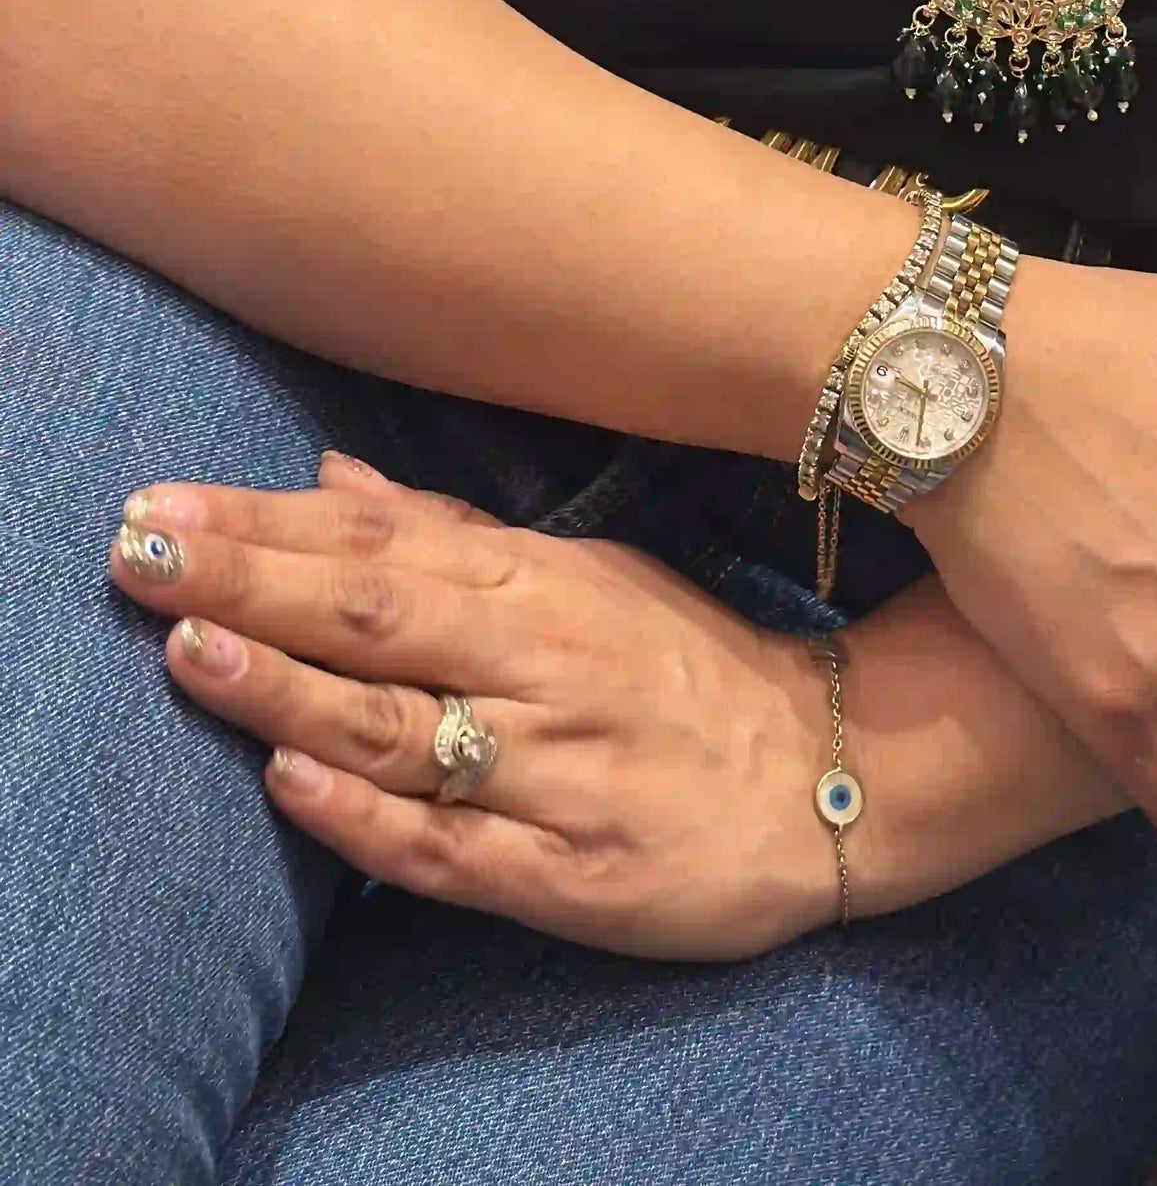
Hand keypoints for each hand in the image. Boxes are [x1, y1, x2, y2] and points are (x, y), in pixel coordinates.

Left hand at [108, 454, 834, 959]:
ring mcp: (556, 767)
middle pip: (378, 616)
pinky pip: (453, 846)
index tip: (163, 503)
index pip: (381, 541)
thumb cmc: (684, 667)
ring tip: (192, 648)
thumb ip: (452, 533)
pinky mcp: (568, 872)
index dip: (266, 524)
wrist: (828, 778)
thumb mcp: (587, 574)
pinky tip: (294, 786)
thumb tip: (327, 472)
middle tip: (141, 551)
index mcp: (542, 582)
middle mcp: (544, 663)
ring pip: (403, 727)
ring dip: (290, 688)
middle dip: (251, 582)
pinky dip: (369, 818)